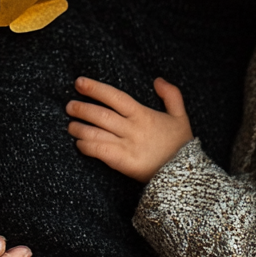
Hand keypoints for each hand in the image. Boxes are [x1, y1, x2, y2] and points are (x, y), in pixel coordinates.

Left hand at [66, 76, 192, 182]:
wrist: (185, 176)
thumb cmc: (181, 146)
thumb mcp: (181, 117)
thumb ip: (172, 95)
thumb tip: (158, 80)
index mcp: (143, 114)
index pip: (115, 97)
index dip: (96, 88)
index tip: (79, 82)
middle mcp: (133, 128)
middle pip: (101, 114)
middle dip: (82, 108)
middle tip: (69, 106)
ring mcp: (127, 146)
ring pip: (97, 133)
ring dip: (80, 128)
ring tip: (70, 126)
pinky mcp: (124, 163)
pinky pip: (100, 152)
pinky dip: (87, 147)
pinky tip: (80, 144)